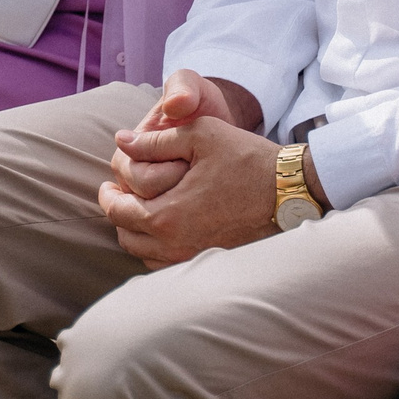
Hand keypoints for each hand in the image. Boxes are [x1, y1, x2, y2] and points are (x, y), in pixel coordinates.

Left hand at [97, 69, 280, 266]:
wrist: (290, 191)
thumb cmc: (247, 159)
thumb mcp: (200, 135)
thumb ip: (154, 141)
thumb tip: (121, 142)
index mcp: (167, 216)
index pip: (117, 212)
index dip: (107, 195)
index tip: (108, 183)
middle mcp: (175, 246)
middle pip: (127, 238)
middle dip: (119, 214)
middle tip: (121, 195)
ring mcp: (193, 258)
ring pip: (145, 255)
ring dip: (138, 232)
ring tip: (143, 209)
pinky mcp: (210, 262)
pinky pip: (168, 263)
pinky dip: (158, 247)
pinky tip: (168, 225)